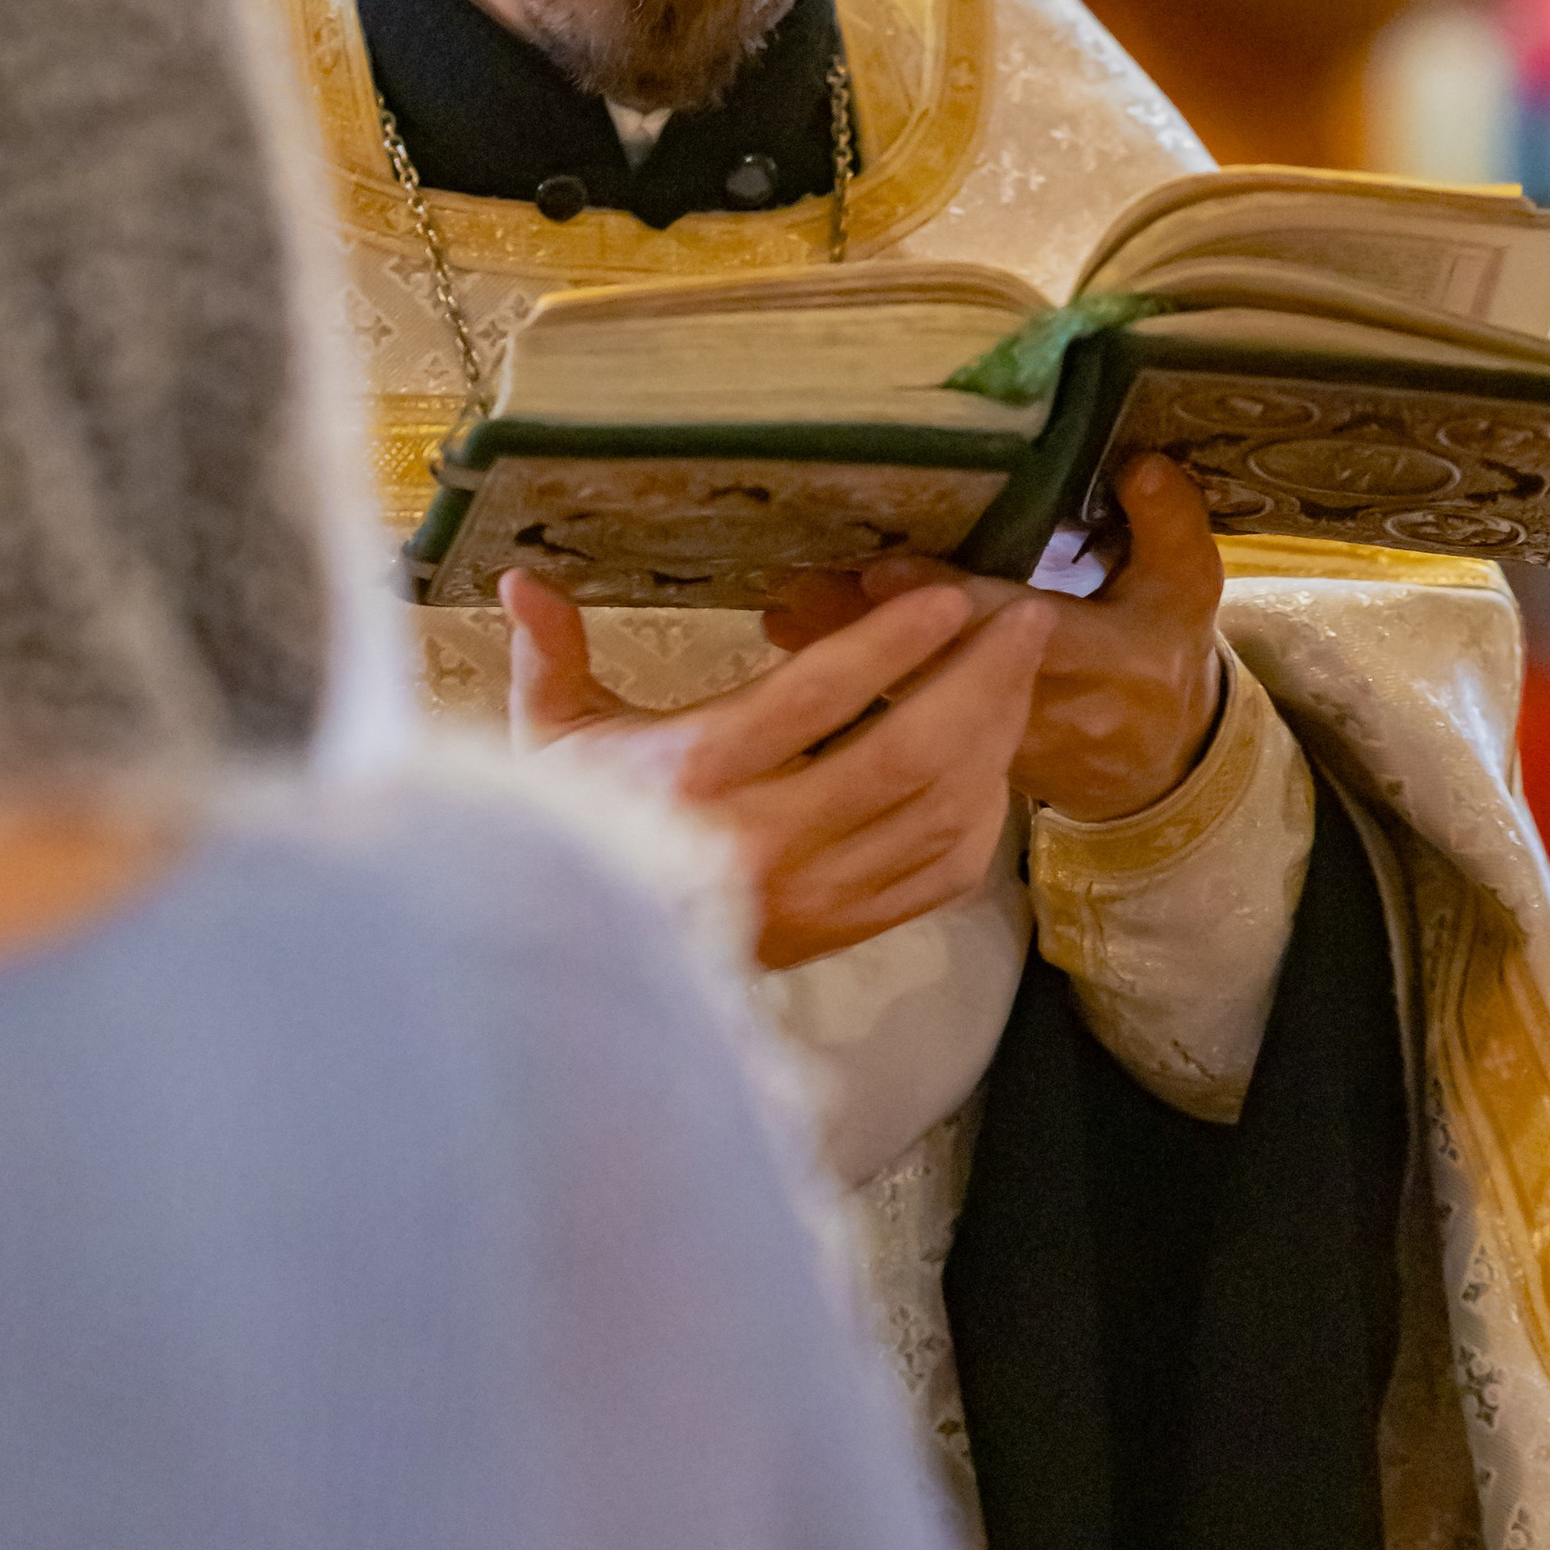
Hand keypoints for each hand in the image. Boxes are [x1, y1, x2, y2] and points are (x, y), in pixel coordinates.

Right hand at [500, 570, 1054, 971]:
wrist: (572, 972)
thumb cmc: (560, 835)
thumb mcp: (544, 741)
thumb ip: (551, 652)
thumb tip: (524, 577)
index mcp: (693, 777)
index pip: (815, 701)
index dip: (891, 644)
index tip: (946, 596)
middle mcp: (763, 842)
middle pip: (907, 756)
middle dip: (982, 679)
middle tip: (1026, 618)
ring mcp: (810, 898)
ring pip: (939, 817)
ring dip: (995, 739)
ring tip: (1018, 674)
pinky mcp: (836, 935)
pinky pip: (938, 878)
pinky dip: (981, 817)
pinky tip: (991, 764)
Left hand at [765, 452, 1223, 826]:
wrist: (1166, 764)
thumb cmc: (1162, 652)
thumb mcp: (1187, 587)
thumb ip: (1168, 524)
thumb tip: (1138, 463)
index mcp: (1105, 660)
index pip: (1018, 632)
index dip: (952, 604)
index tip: (881, 573)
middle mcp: (1046, 714)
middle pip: (944, 676)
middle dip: (868, 637)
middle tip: (797, 591)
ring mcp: (1003, 756)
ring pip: (911, 711)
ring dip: (846, 666)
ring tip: (780, 614)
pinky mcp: (969, 778)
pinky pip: (904, 735)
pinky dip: (852, 697)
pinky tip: (799, 656)